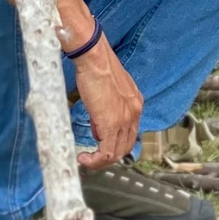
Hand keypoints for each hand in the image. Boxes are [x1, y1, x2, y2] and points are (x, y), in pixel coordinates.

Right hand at [70, 34, 141, 168]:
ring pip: (118, 152)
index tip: (99, 144)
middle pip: (126, 145)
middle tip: (93, 158)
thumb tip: (98, 125)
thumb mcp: (107, 90)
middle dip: (109, 156)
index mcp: (134, 104)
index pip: (129, 132)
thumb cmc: (97, 67)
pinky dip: (96, 160)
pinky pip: (107, 151)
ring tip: (87, 160)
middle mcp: (134, 112)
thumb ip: (107, 108)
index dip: (114, 142)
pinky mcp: (111, 123)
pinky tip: (84, 158)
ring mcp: (124, 119)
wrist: (94, 58)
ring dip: (101, 161)